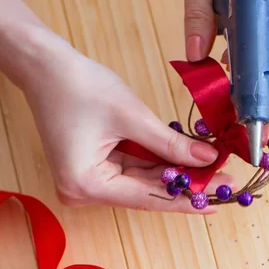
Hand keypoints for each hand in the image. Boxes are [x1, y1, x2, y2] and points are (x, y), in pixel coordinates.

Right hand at [21, 34, 230, 213]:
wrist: (45, 66)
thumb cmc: (80, 86)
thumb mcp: (133, 117)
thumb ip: (171, 144)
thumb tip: (208, 160)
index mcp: (86, 184)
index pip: (148, 198)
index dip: (186, 200)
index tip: (216, 202)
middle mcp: (84, 191)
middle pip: (146, 193)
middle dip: (185, 185)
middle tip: (223, 181)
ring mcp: (89, 181)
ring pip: (143, 182)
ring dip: (176, 174)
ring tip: (213, 169)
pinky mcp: (95, 168)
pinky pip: (134, 169)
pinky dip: (160, 163)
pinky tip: (188, 160)